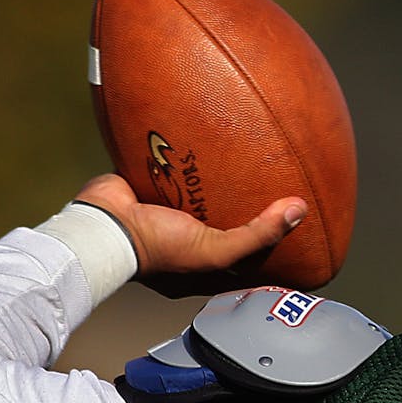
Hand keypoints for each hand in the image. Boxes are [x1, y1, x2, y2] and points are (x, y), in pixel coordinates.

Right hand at [75, 174, 306, 296]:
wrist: (103, 225)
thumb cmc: (160, 249)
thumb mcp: (216, 250)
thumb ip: (257, 234)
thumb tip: (298, 210)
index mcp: (203, 265)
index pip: (246, 259)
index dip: (270, 248)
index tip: (297, 230)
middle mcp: (189, 240)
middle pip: (228, 221)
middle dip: (249, 206)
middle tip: (280, 184)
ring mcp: (170, 211)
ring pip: (205, 192)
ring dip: (221, 177)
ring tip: (251, 155)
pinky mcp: (153, 185)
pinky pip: (178, 167)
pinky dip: (192, 154)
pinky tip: (213, 137)